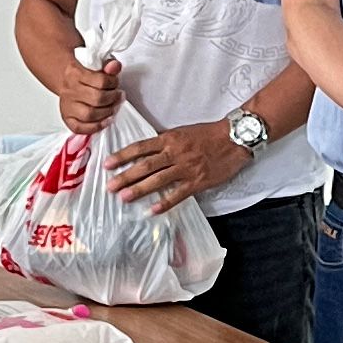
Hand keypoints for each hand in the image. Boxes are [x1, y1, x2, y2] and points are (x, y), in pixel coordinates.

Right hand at [57, 52, 123, 132]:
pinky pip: (80, 128)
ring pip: (89, 115)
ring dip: (107, 113)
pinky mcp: (67, 118)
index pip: (101, 81)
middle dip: (113, 99)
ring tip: (113, 108)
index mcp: (75, 74)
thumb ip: (109, 66)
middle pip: (97, 99)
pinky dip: (96, 126)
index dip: (113, 83)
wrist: (66, 81)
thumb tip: (115, 66)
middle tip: (118, 97)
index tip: (116, 83)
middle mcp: (69, 91)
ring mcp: (67, 106)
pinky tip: (105, 120)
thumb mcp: (96, 67)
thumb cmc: (84, 76)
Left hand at [105, 119, 240, 214]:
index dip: (122, 156)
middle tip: (110, 186)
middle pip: (145, 166)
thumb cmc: (208, 134)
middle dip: (125, 176)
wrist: (234, 138)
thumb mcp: (183, 132)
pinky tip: (152, 211)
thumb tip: (146, 150)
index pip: (140, 148)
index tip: (107, 164)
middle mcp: (175, 153)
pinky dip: (164, 203)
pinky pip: (178, 194)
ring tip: (124, 198)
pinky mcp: (197, 181)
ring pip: (158, 180)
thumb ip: (165, 141)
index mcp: (169, 139)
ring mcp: (186, 168)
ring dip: (140, 189)